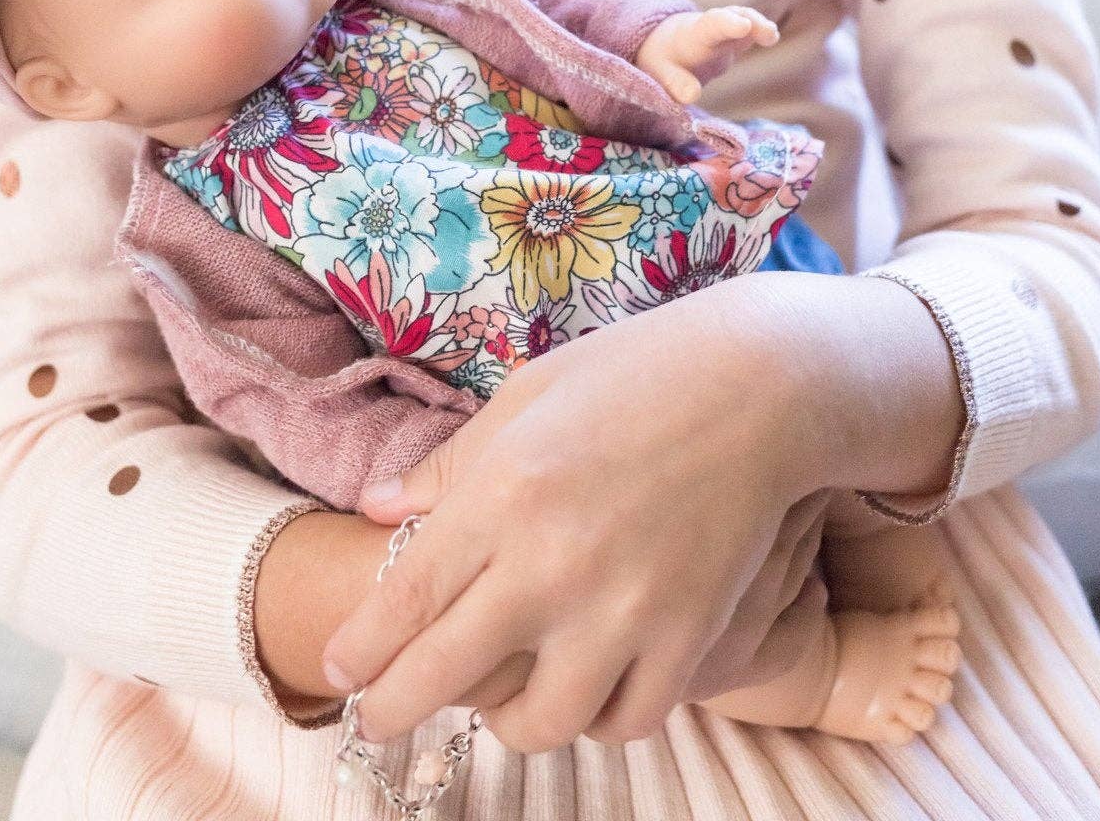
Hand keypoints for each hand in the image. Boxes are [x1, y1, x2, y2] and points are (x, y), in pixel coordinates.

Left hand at [320, 282, 811, 753]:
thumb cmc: (634, 375)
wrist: (760, 386)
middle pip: (445, 676)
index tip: (338, 669)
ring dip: (506, 722)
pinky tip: (584, 690)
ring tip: (499, 699)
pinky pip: (626, 721)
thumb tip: (377, 510)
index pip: (406, 602)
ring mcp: (624, 611)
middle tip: (374, 720)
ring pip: (538, 723)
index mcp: (503, 493)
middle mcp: (552, 563)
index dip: (361, 651)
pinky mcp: (688, 638)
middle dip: (391, 710)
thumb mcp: (525, 397)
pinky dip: (596, 718)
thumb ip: (450, 465)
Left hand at [635, 5, 777, 104]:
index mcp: (692, 36)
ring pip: (743, 19)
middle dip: (748, 20)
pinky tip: (771, 37)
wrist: (667, 46)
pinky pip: (749, 30)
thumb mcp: (661, 74)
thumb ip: (675, 84)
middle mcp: (710, 28)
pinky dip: (761, 32)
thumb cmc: (664, 61)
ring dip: (758, 25)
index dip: (727, 24)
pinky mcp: (735, 38)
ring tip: (771, 36)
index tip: (744, 26)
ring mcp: (725, 30)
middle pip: (729, 17)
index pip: (709, 26)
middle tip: (769, 32)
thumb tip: (692, 95)